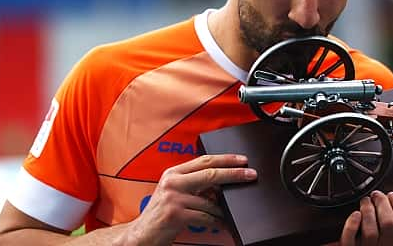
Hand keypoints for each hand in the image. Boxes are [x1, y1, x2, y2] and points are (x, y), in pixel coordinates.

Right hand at [121, 154, 256, 245]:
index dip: (226, 158)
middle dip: (235, 173)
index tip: (243, 160)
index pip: (205, 160)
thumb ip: (194, 184)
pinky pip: (206, 217)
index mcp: (173, 173)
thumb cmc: (160, 215)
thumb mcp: (175, 193)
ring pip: (210, 201)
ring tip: (225, 214)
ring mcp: (174, 198)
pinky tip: (220, 223)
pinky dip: (216, 221)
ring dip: (222, 210)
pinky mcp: (176, 214)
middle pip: (211, 173)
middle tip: (251, 174)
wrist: (141, 235)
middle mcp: (173, 182)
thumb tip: (222, 183)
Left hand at [340, 191, 392, 245]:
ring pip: (370, 232)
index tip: (392, 195)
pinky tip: (355, 214)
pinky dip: (352, 224)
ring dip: (367, 210)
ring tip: (365, 202)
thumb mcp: (390, 232)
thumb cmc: (375, 239)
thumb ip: (392, 217)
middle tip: (375, 195)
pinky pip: (350, 239)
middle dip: (382, 202)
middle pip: (388, 223)